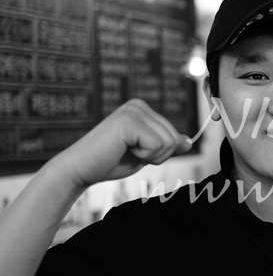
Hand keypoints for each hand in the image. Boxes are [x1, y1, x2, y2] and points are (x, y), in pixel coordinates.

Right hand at [51, 99, 192, 188]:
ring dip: (150, 155)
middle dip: (157, 155)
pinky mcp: (129, 121)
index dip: (159, 153)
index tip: (134, 152)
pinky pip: (158, 145)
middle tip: (129, 153)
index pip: (174, 135)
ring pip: (169, 142)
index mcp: (143, 109)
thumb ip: (166, 146)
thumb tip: (188, 141)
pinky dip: (143, 155)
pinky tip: (122, 150)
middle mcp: (139, 105)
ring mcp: (133, 111)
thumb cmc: (110, 162)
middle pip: (174, 138)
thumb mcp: (146, 153)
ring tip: (126, 151)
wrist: (80, 170)